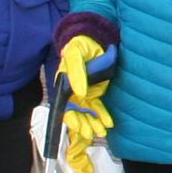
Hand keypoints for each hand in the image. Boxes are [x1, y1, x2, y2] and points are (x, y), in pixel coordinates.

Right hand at [57, 34, 112, 172]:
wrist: (94, 39)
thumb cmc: (81, 45)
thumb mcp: (76, 54)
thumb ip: (76, 71)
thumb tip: (78, 91)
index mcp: (62, 85)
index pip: (64, 106)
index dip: (72, 118)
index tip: (80, 128)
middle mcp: (72, 92)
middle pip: (75, 113)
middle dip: (83, 125)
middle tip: (92, 133)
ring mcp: (84, 93)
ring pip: (87, 113)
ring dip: (94, 123)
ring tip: (102, 132)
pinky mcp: (95, 92)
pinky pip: (97, 107)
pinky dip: (103, 116)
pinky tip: (108, 124)